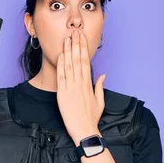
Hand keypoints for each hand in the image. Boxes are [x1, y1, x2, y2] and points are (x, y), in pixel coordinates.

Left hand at [56, 30, 105, 144]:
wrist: (84, 130)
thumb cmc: (91, 118)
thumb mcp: (100, 101)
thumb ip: (100, 87)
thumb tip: (103, 75)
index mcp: (89, 84)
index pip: (86, 62)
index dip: (84, 48)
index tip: (82, 38)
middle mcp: (80, 83)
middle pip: (78, 60)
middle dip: (76, 45)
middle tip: (74, 32)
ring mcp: (71, 88)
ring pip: (69, 65)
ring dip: (68, 51)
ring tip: (67, 39)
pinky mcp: (62, 93)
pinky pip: (61, 76)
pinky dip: (61, 65)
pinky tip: (60, 55)